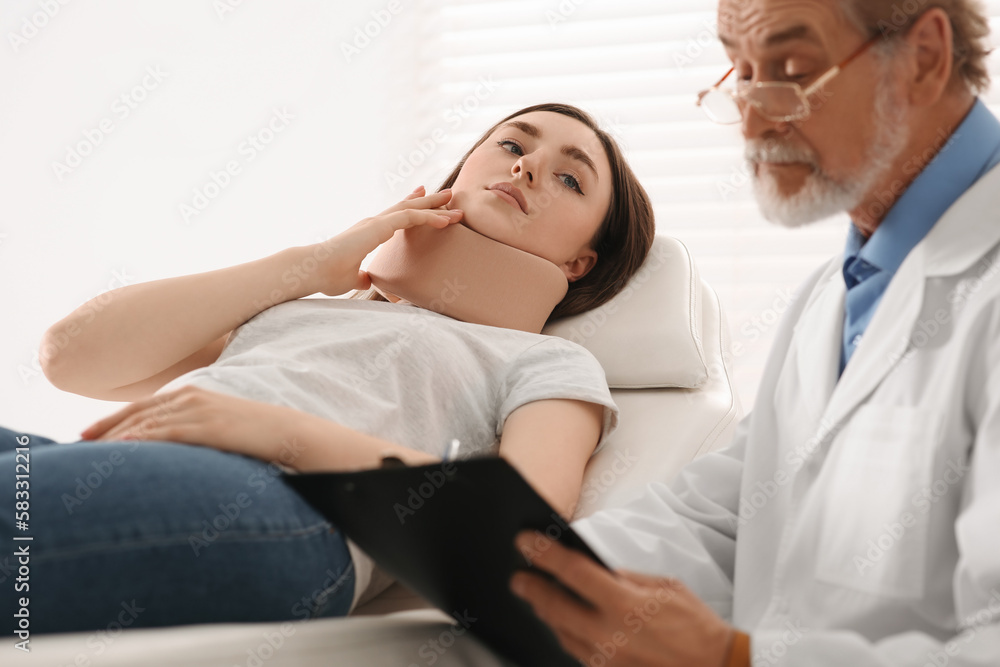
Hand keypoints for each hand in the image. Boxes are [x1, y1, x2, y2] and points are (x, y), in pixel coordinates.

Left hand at [79, 386, 306, 465]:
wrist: (289, 432)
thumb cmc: (256, 433)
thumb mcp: (220, 424)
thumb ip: (196, 427)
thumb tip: (176, 445)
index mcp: (192, 394)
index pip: (142, 407)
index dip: (112, 420)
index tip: (87, 434)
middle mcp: (191, 397)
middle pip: (139, 414)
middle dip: (108, 430)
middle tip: (80, 446)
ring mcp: (201, 411)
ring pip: (149, 423)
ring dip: (119, 438)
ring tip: (94, 454)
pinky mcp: (210, 427)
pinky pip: (170, 433)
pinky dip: (145, 439)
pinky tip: (126, 448)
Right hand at [303, 185, 463, 296]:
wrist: (313, 270)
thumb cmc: (327, 275)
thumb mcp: (351, 278)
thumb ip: (361, 277)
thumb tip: (366, 280)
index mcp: (368, 232)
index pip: (395, 216)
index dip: (411, 207)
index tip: (424, 199)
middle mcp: (373, 223)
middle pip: (406, 207)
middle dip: (428, 201)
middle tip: (447, 195)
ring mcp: (376, 223)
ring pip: (411, 209)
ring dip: (434, 206)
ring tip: (453, 201)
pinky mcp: (378, 227)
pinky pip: (409, 217)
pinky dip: (428, 217)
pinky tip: (444, 220)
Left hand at [510, 531, 735, 666]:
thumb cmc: (695, 626)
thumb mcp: (664, 587)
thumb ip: (625, 578)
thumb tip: (596, 570)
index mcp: (623, 605)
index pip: (571, 572)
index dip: (544, 554)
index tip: (525, 542)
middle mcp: (608, 636)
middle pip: (554, 607)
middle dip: (531, 588)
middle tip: (518, 577)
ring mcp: (606, 662)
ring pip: (561, 634)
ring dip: (547, 613)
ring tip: (538, 597)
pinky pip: (577, 654)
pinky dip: (568, 636)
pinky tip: (564, 624)